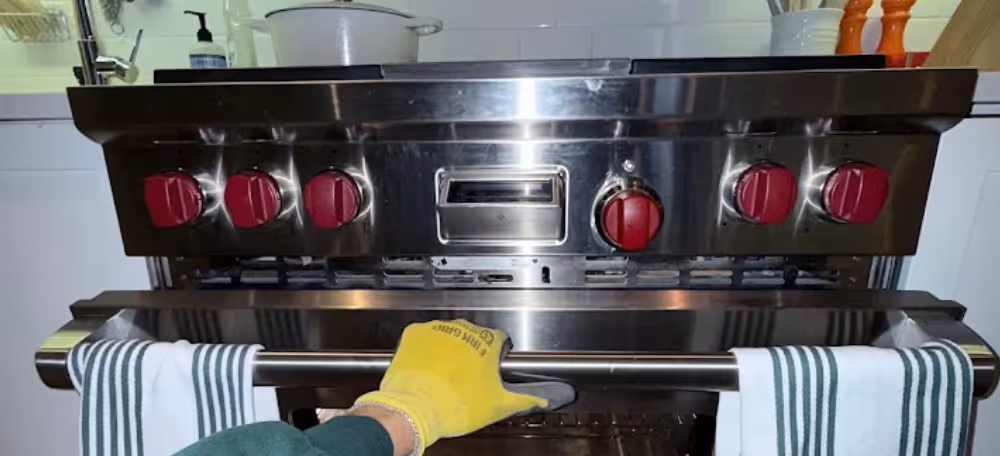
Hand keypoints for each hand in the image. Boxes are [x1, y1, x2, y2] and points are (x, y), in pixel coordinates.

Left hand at [354, 319, 574, 454]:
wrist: (417, 408)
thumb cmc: (455, 405)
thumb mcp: (498, 405)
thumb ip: (526, 399)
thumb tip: (545, 399)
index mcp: (488, 343)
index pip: (499, 339)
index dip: (496, 353)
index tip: (491, 364)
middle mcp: (465, 330)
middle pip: (473, 334)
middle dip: (471, 350)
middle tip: (467, 373)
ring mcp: (438, 329)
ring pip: (448, 333)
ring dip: (448, 346)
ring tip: (445, 371)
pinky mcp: (416, 333)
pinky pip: (423, 333)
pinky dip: (425, 346)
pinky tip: (427, 362)